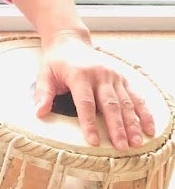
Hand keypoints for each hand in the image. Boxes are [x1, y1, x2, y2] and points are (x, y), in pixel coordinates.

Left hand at [34, 34, 155, 149]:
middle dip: (116, 127)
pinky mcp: (122, 77)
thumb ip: (43, 94)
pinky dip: (144, 113)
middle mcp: (99, 74)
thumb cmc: (56, 62)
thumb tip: (39, 113)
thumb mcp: (44, 74)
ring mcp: (113, 76)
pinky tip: (149, 128)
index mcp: (79, 74)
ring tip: (136, 142)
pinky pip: (136, 96)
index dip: (89, 123)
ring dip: (132, 123)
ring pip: (126, 102)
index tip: (94, 141)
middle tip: (121, 147)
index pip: (85, 103)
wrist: (70, 41)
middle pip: (109, 104)